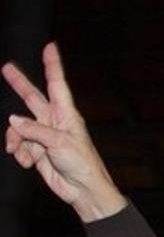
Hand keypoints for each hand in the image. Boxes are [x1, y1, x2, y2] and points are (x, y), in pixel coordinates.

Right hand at [3, 43, 125, 220]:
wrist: (82, 189)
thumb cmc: (81, 164)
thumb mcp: (58, 143)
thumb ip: (34, 130)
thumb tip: (13, 121)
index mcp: (66, 114)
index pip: (57, 84)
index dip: (52, 65)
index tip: (50, 47)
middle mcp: (54, 121)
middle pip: (33, 98)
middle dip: (19, 84)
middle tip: (6, 68)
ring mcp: (44, 136)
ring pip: (19, 128)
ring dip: (15, 140)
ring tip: (18, 152)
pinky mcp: (37, 150)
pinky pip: (19, 145)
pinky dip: (19, 153)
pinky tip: (27, 163)